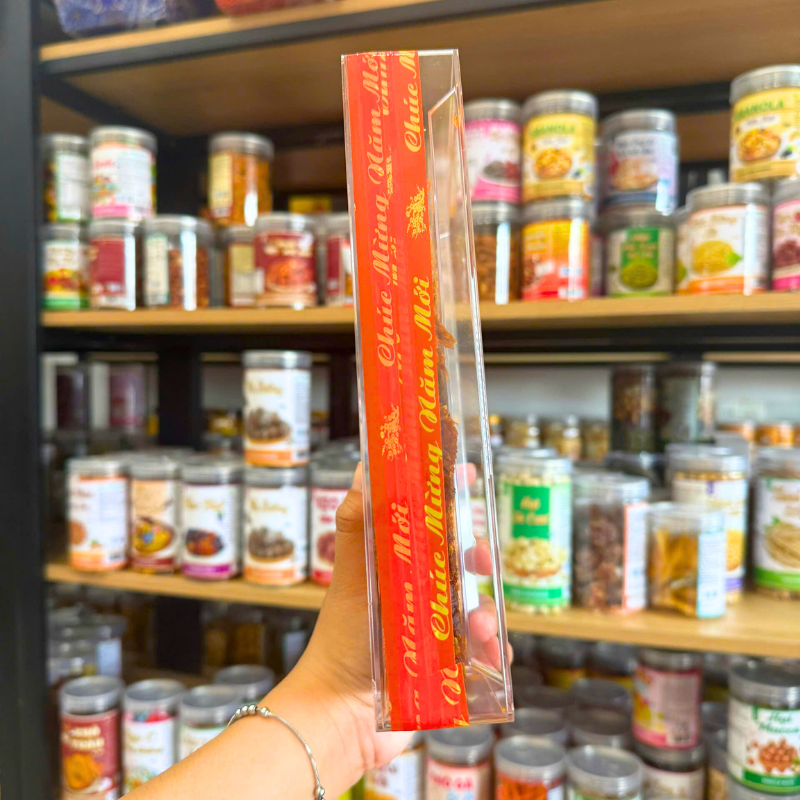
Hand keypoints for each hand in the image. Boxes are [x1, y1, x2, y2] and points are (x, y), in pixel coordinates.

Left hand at [292, 463, 508, 777]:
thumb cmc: (341, 643)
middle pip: (460, 560)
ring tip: (480, 626)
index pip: (426, 520)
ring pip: (478, 606)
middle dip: (477, 553)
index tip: (465, 471)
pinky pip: (485, 653)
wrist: (339, 716)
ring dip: (488, 610)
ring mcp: (435, 630)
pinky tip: (494, 656)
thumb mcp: (354, 578)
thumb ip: (359, 525)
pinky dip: (495, 652)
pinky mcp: (448, 666)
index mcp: (395, 566)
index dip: (447, 494)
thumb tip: (364, 468)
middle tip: (480, 557)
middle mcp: (417, 593)